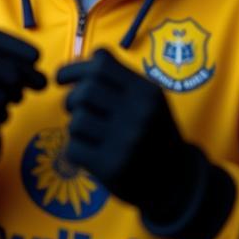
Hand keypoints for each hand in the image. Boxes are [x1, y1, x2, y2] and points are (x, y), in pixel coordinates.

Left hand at [59, 49, 233, 238]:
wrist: (177, 182)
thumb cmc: (154, 133)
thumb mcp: (149, 100)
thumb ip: (121, 77)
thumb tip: (92, 56)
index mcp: (147, 92)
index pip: (101, 64)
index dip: (74, 69)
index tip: (61, 78)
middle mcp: (139, 114)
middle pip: (85, 91)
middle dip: (72, 99)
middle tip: (74, 109)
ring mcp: (126, 141)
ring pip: (77, 120)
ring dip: (75, 126)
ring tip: (89, 134)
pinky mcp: (112, 166)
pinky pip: (73, 148)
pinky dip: (75, 150)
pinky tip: (90, 154)